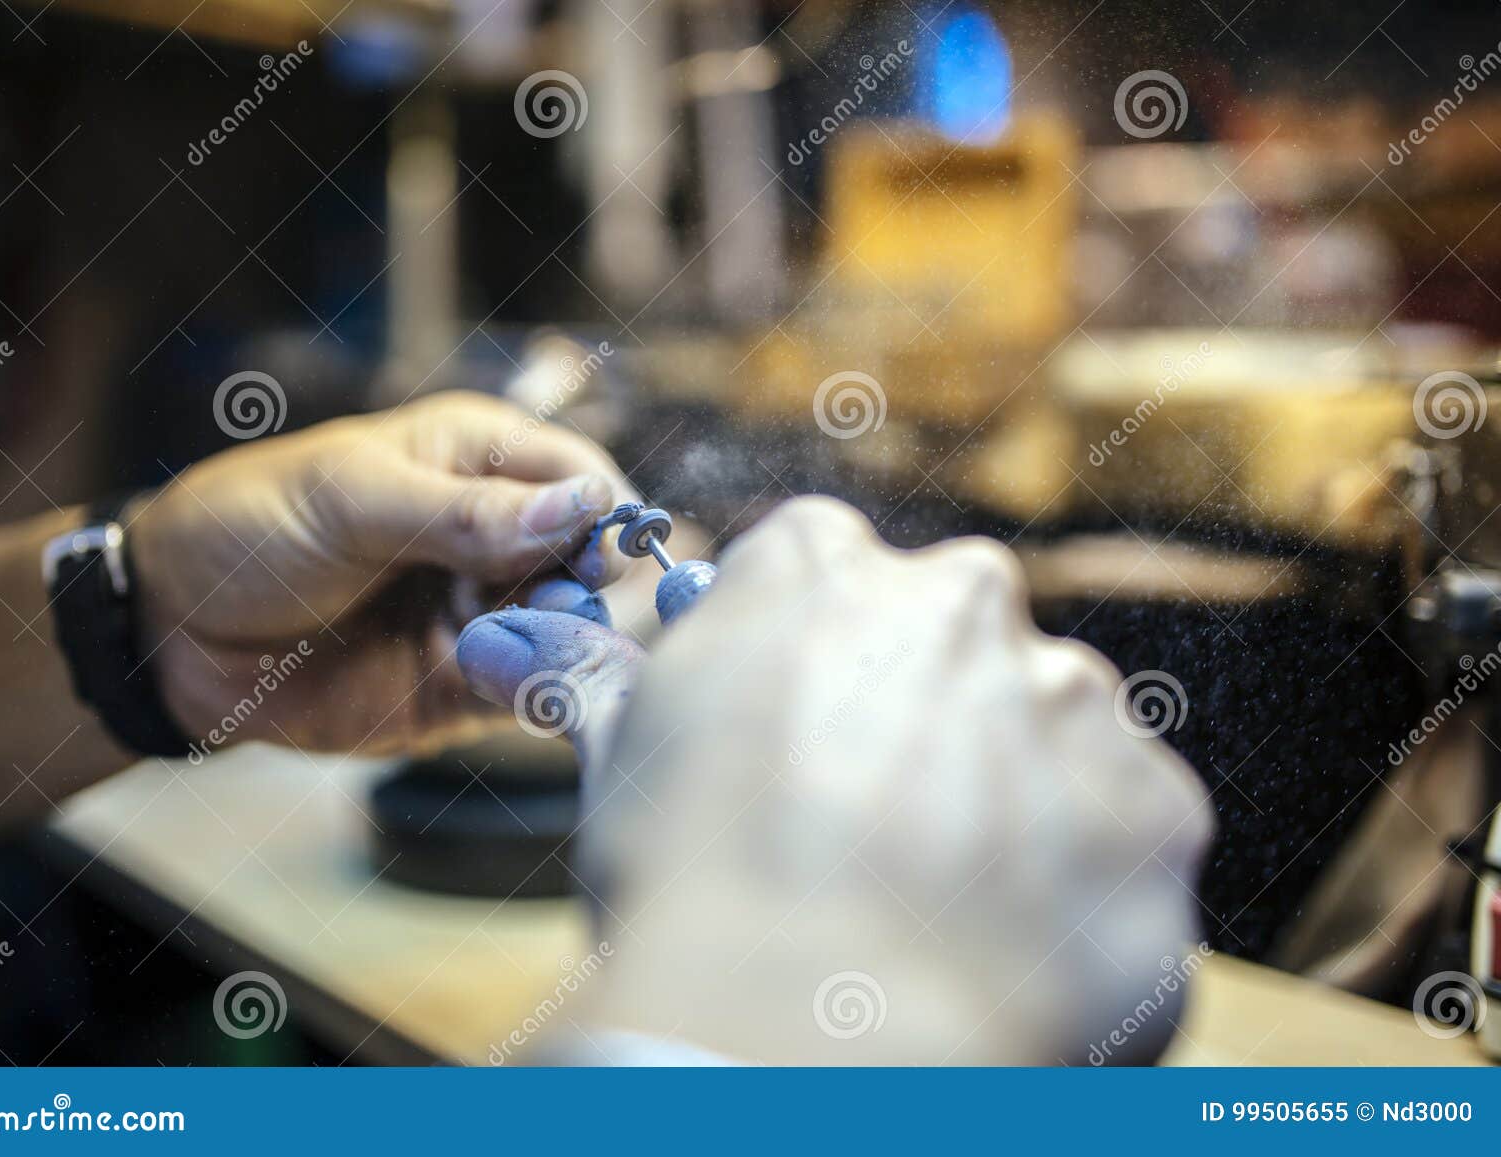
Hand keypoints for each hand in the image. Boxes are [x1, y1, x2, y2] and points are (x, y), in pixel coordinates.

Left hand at [131, 390, 631, 757]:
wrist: (172, 633)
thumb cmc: (251, 528)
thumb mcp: (353, 501)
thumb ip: (466, 512)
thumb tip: (585, 506)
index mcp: (478, 459)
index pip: (582, 475)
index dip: (604, 512)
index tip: (595, 554)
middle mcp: (497, 535)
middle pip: (591, 559)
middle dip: (585, 586)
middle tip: (550, 606)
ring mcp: (483, 612)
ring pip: (571, 630)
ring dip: (560, 642)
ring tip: (505, 646)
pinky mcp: (465, 687)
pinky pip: (529, 692)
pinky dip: (534, 692)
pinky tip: (508, 686)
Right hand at [458, 497, 1213, 1064]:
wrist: (808, 1037)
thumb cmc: (690, 894)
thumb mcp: (627, 764)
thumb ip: (592, 680)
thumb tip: (501, 642)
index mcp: (822, 568)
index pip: (826, 568)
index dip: (808, 660)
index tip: (796, 735)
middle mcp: (961, 601)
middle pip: (951, 644)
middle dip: (920, 719)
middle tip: (870, 832)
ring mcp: (1073, 700)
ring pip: (1046, 736)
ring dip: (1011, 800)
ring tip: (938, 907)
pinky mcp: (1156, 806)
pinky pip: (1123, 831)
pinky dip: (1077, 881)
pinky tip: (1005, 944)